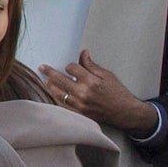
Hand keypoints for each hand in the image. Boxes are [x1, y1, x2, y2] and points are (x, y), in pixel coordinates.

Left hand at [40, 51, 159, 133]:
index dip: (70, 66)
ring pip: (57, 93)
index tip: (70, 68)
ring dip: (50, 85)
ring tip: (45, 80)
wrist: (126, 113)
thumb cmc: (118, 93)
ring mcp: (79, 105)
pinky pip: (61, 105)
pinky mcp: (79, 114)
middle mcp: (83, 93)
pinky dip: (55, 98)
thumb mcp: (108, 76)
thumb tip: (83, 53)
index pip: (72, 69)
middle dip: (49, 72)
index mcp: (92, 81)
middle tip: (42, 67)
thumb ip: (92, 65)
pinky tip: (52, 93)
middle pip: (59, 79)